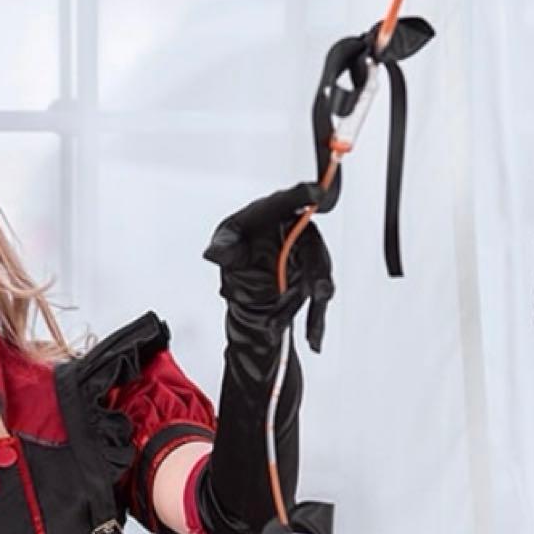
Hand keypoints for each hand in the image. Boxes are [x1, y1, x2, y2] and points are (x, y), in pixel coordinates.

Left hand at [203, 181, 333, 352]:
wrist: (245, 272)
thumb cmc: (238, 245)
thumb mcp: (225, 243)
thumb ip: (222, 248)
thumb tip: (214, 253)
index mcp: (276, 214)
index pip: (291, 202)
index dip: (304, 196)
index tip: (317, 192)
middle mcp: (298, 233)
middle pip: (314, 250)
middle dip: (318, 272)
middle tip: (319, 290)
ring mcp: (307, 259)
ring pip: (316, 281)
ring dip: (312, 305)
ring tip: (308, 326)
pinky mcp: (309, 283)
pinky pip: (314, 304)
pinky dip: (315, 323)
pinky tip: (314, 341)